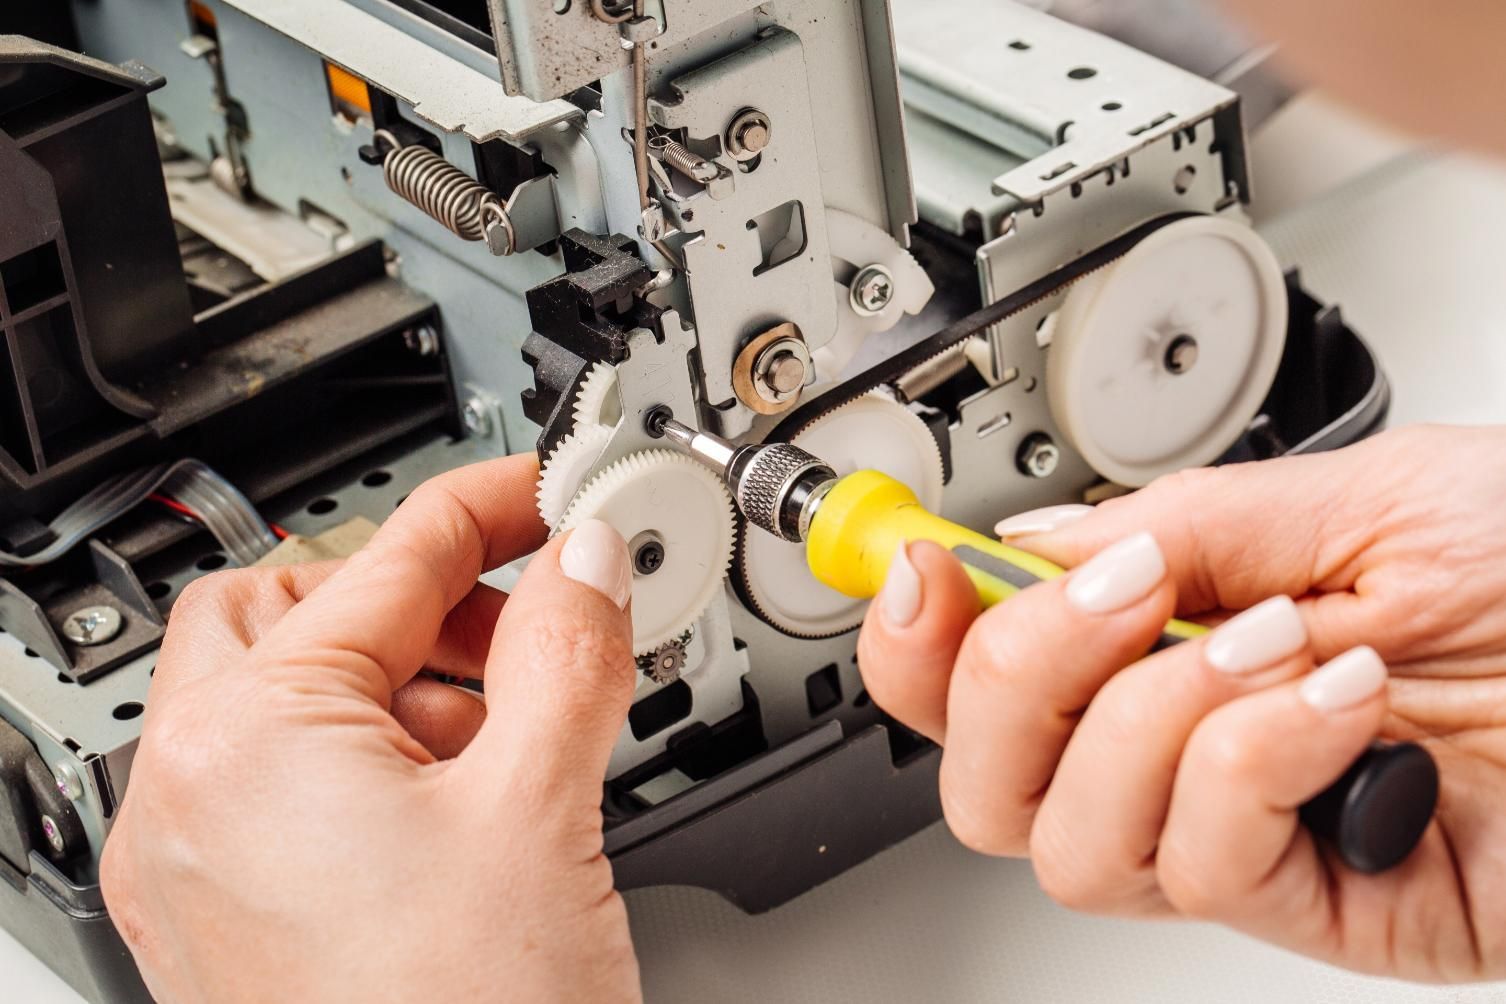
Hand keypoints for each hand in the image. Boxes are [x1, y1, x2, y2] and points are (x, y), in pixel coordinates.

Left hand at [101, 455, 643, 1001]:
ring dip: (402, 681)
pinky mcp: (229, 917)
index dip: (489, 506)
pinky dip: (372, 757)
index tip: (555, 490)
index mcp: (245, 743)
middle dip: (418, 600)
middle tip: (523, 617)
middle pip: (295, 609)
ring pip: (285, 694)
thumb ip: (567, 648)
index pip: (385, 558)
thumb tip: (583, 557)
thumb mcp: (541, 811)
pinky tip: (464, 803)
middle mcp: (187, 798)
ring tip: (511, 734)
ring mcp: (198, 864)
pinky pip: (284, 782)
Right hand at [857, 424, 1505, 981]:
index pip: (984, 670)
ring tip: (1269, 647)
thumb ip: (1184, 523)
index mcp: (1177, 644)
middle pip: (982, 781)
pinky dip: (1246, 757)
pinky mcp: (1330, 906)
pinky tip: (1337, 706)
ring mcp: (1251, 836)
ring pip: (1068, 843)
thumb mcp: (1364, 500)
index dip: (914, 628)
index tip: (914, 563)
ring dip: (1146, 719)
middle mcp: (1190, 750)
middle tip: (1109, 601)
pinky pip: (1205, 865)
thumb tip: (1032, 545)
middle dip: (1010, 676)